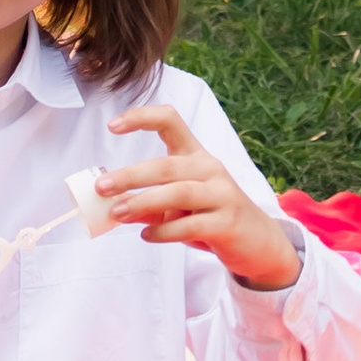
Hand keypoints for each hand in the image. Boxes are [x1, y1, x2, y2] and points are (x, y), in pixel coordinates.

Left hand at [97, 104, 301, 287]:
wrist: (258, 243)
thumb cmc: (211, 217)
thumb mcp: (178, 207)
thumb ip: (148, 204)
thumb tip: (111, 206)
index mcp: (196, 156)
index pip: (171, 121)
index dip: (142, 118)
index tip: (112, 126)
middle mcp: (210, 169)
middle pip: (167, 165)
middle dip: (131, 175)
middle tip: (102, 187)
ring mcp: (222, 195)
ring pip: (178, 193)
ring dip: (143, 202)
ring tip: (117, 213)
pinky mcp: (227, 223)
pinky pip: (190, 225)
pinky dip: (164, 231)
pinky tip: (147, 235)